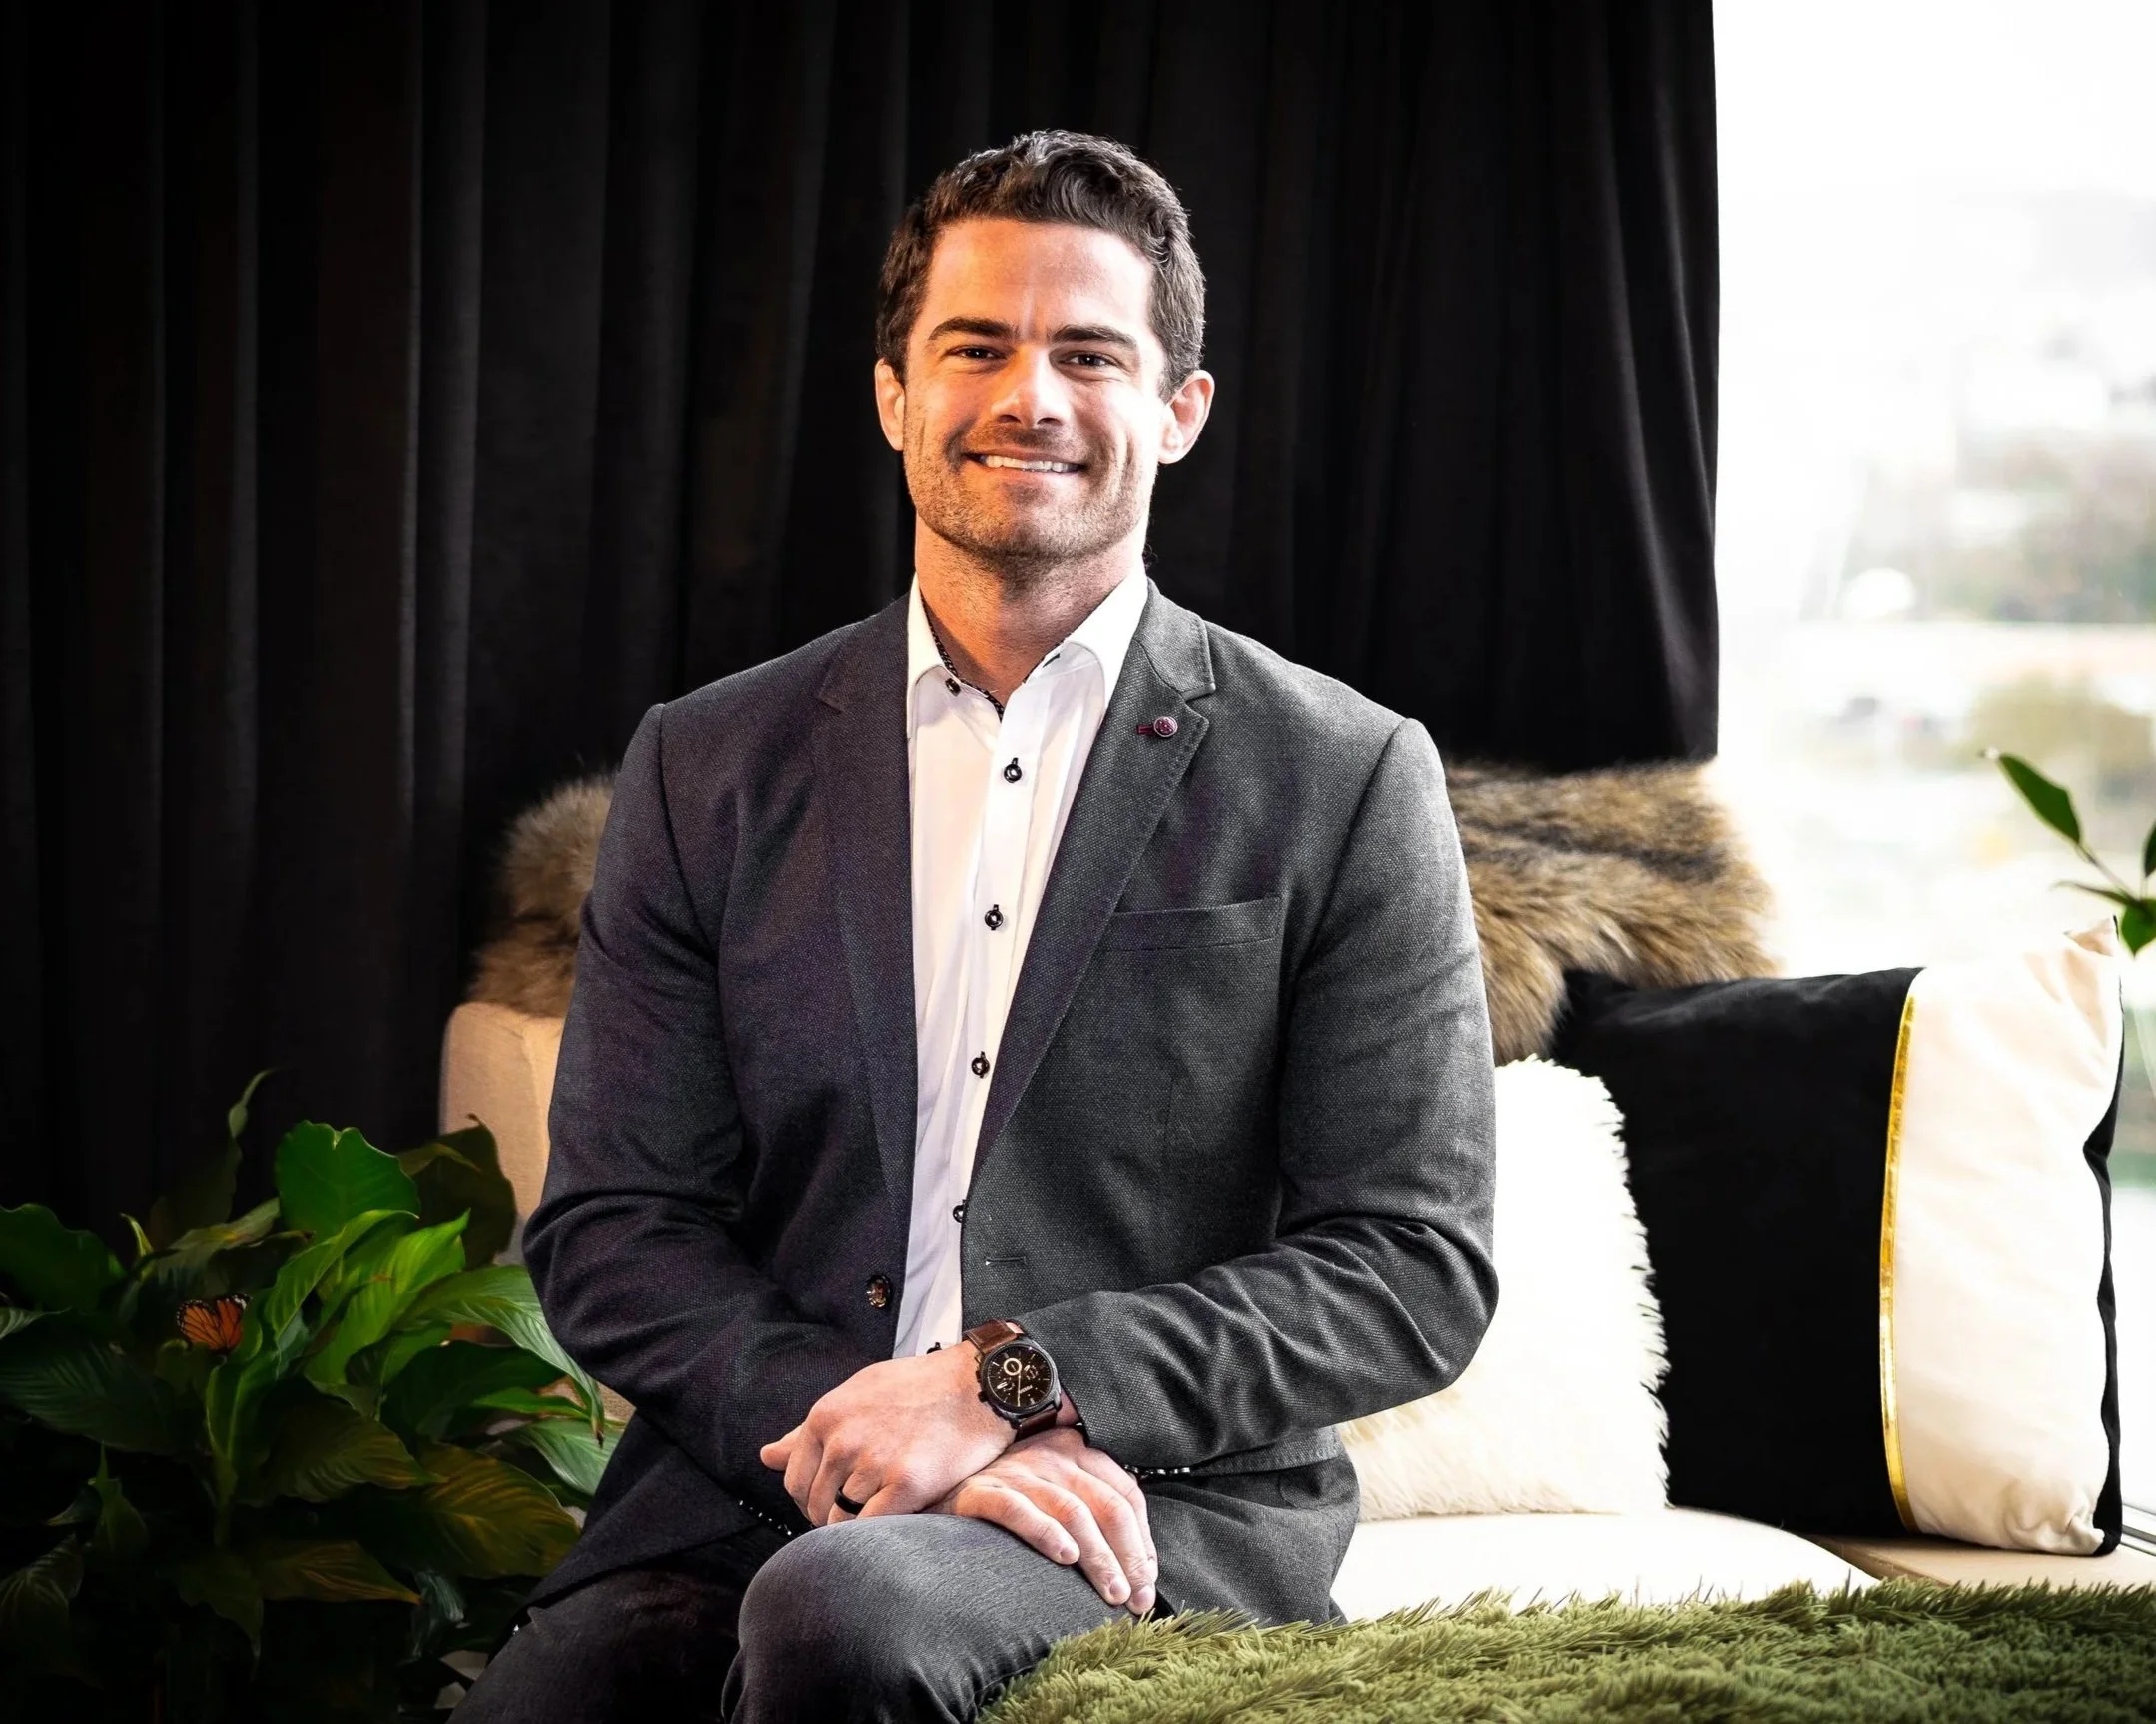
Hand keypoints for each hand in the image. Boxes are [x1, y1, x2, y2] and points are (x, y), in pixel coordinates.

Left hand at [759, 1344, 1009, 1524]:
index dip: (813, 1500)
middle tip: (866, 1510)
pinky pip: (870, 1529)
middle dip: (833, 1516)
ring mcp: (873, 1463)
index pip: (795, 1483)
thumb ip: (809, 1431)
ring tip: (885, 1511)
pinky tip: (897, 1519)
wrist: (978, 1384)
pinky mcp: (907, 1485)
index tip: (837, 1501)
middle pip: (815, 1507)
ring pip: (841, 1523)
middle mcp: (843, 1440)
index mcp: (825, 1417)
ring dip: (858, 1526)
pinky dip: (877, 1534)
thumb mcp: (856, 1395)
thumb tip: (765, 1457)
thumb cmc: (917, 1389)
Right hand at [930, 1428, 1156, 1615]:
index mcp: (1076, 1451)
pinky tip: (1064, 1557)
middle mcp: (1052, 1455)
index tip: (1148, 1581)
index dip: (1143, 1540)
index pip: (1126, 1494)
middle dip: (1128, 1557)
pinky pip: (1019, 1511)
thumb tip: (1142, 1571)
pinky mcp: (983, 1491)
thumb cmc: (1010, 1505)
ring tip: (1113, 1592)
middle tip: (1137, 1599)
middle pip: (1106, 1506)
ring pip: (1073, 1512)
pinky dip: (1046, 1533)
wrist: (939, 1496)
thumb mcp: (1056, 1498)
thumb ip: (1095, 1518)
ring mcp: (1017, 1471)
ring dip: (1099, 1557)